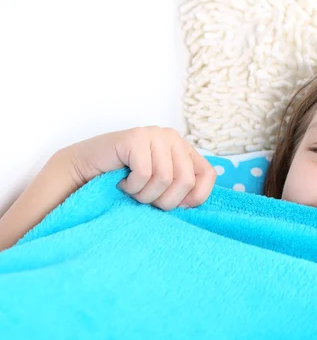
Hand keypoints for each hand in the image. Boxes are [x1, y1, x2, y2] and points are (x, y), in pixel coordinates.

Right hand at [68, 126, 215, 210]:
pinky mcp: (136, 137)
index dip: (194, 197)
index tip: (175, 205)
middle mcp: (173, 138)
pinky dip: (131, 187)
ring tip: (132, 190)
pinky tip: (122, 182)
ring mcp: (155, 134)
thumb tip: (192, 203)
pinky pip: (144, 174)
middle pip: (186, 181)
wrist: (84, 171)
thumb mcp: (161, 188)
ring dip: (144, 195)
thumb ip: (181, 191)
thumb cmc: (124, 182)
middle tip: (145, 198)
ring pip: (165, 179)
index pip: (208, 175)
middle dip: (164, 201)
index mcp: (184, 149)